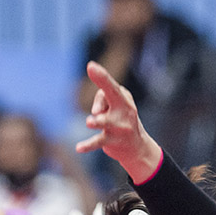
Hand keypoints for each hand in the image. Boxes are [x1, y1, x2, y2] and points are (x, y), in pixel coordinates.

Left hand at [75, 61, 162, 183]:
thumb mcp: (115, 105)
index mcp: (123, 98)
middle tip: (94, 97)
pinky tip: (78, 148)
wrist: (136, 147)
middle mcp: (124, 110)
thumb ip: (102, 99)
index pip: (111, 86)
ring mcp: (119, 127)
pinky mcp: (112, 141)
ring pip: (106, 121)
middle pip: (112, 95)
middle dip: (104, 91)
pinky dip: (88, 145)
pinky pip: (98, 142)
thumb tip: (95, 112)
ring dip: (98, 121)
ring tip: (90, 122)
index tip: (90, 66)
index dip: (101, 77)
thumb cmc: (121, 119)